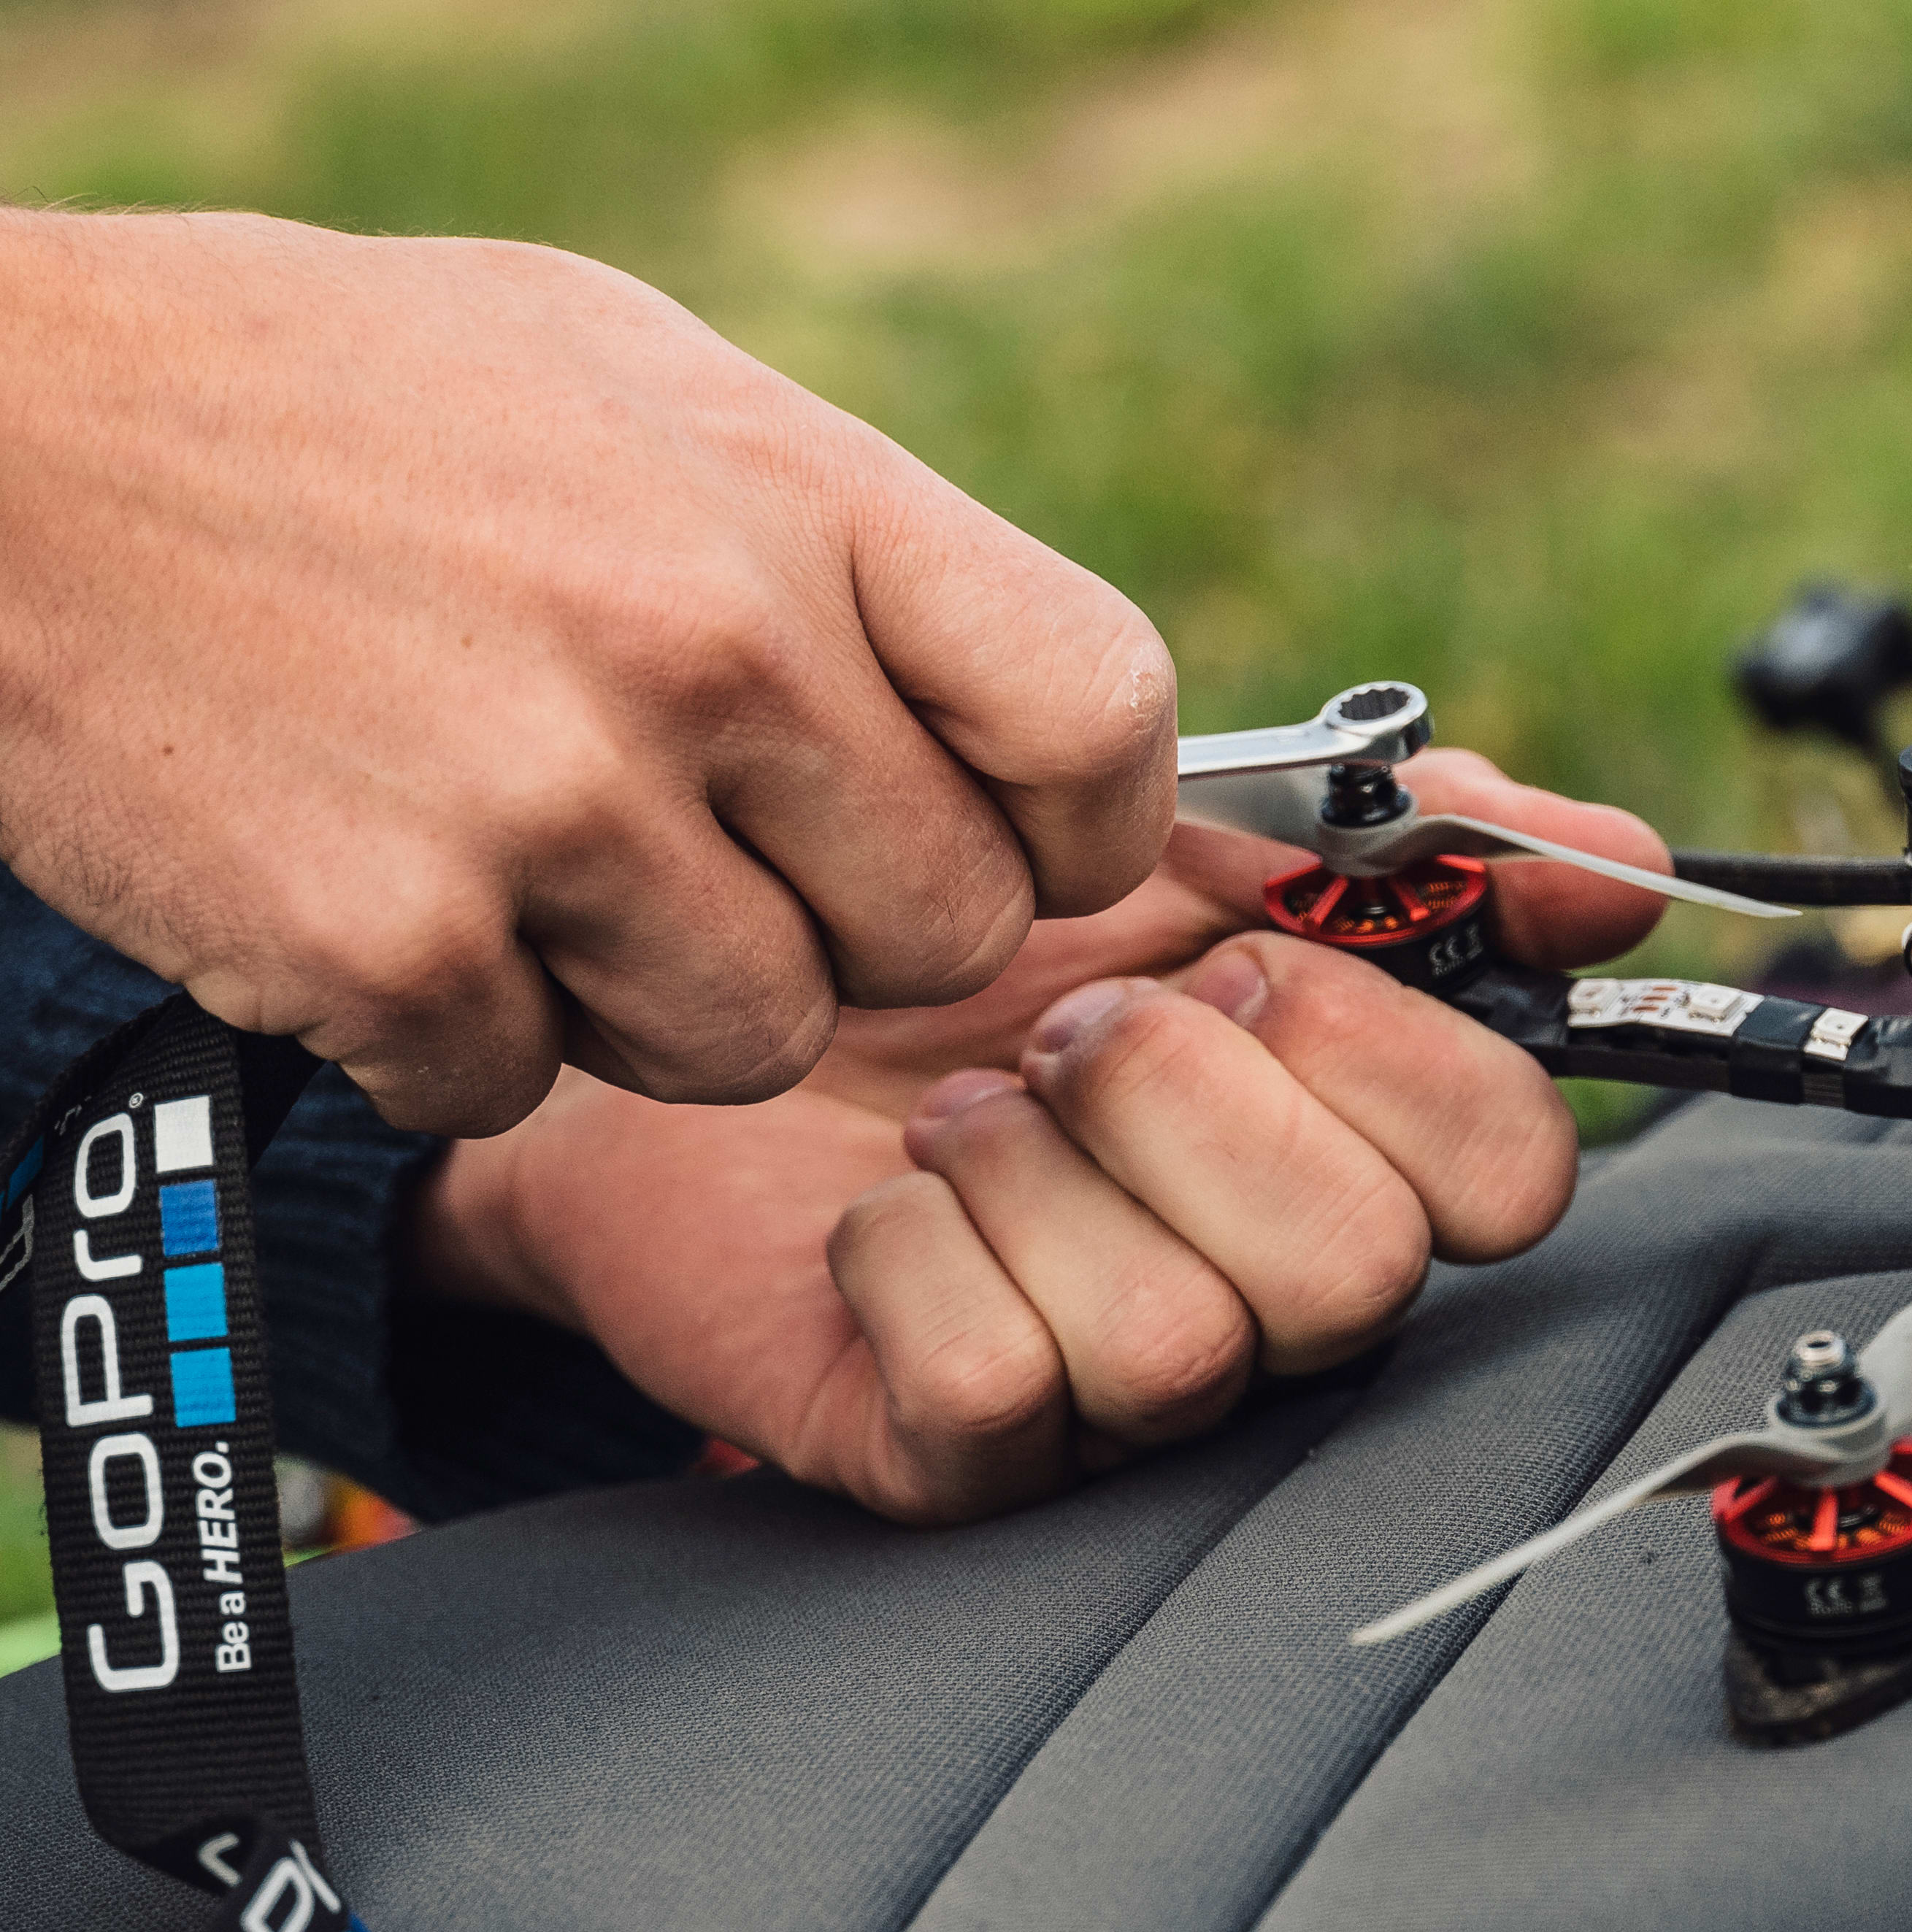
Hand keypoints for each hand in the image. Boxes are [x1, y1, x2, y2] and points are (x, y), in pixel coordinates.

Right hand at [0, 209, 1173, 1135]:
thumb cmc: (331, 402)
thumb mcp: (634, 383)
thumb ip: (846, 552)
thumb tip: (1019, 725)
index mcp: (798, 495)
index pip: (1099, 717)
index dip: (1081, 825)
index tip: (1012, 842)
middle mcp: (708, 650)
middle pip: (938, 933)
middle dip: (841, 927)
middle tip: (704, 848)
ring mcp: (552, 806)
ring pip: (751, 1043)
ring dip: (650, 996)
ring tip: (518, 847)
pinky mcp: (395, 946)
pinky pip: (528, 1087)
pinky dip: (456, 1031)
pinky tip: (377, 882)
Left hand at [409, 753, 1668, 1520]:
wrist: (723, 983)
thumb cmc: (974, 934)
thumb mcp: (1202, 834)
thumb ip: (1424, 840)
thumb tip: (1620, 874)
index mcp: (1363, 1147)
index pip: (1511, 1168)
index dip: (1384, 1049)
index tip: (1251, 958)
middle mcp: (1274, 1296)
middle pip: (1355, 1268)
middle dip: (1184, 1094)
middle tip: (1073, 1028)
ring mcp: (1127, 1404)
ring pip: (1177, 1344)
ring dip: (1037, 1174)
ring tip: (963, 1114)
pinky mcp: (964, 1462)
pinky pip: (993, 1387)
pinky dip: (909, 1255)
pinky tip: (879, 1206)